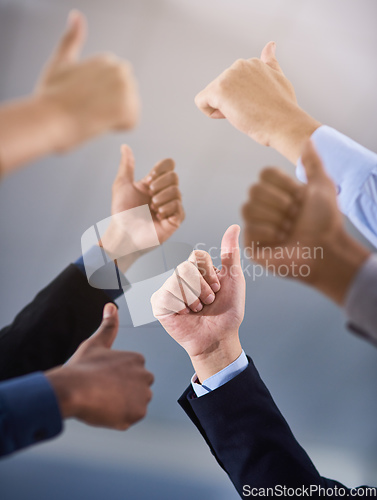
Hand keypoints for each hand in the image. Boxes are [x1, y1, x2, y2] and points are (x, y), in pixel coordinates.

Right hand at [35, 10, 139, 151]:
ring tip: (91, 114)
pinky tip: (98, 121)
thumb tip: (76, 14)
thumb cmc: (51, 95)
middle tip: (87, 108)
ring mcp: (125, 88)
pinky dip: (116, 127)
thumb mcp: (60, 62)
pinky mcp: (128, 108)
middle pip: (125, 98)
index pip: (115, 88)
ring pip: (128, 111)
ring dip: (112, 117)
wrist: (49, 118)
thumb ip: (71, 40)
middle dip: (110, 107)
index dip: (98, 98)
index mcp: (107, 60)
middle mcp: (120, 69)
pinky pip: (130, 124)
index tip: (82, 98)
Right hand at [47, 304, 153, 429]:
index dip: (116, 378)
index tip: (103, 379)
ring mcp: (143, 396)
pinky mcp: (137, 414)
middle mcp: (145, 375)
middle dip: (124, 391)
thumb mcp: (96, 343)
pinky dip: (119, 418)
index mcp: (138, 359)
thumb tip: (111, 306)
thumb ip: (108, 325)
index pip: (132, 373)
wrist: (72, 390)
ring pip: (134, 404)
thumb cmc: (81, 368)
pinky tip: (104, 411)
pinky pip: (129, 418)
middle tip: (103, 391)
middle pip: (137, 388)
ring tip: (102, 400)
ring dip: (122, 405)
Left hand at [100, 145, 184, 271]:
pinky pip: (179, 207)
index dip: (161, 168)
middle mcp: (164, 193)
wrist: (123, 232)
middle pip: (174, 176)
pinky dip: (167, 208)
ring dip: (161, 198)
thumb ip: (127, 166)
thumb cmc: (121, 212)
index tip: (149, 178)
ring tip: (152, 208)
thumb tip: (125, 146)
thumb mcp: (122, 185)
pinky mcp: (175, 220)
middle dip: (160, 184)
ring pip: (177, 191)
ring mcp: (171, 207)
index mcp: (154, 183)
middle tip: (149, 195)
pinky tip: (158, 215)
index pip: (168, 166)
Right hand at [151, 225, 244, 382]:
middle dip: (203, 288)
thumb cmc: (227, 311)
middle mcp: (181, 277)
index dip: (209, 274)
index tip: (217, 289)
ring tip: (197, 310)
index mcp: (197, 269)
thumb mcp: (234, 279)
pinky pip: (167, 296)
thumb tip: (234, 226)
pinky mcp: (159, 304)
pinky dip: (180, 306)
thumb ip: (230, 253)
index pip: (197, 256)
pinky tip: (184, 314)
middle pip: (186, 268)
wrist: (218, 337)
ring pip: (177, 281)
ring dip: (193, 299)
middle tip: (208, 302)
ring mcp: (169, 289)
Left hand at [195, 41, 319, 162]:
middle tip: (253, 110)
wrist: (283, 123)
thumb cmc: (282, 108)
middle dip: (233, 104)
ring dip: (225, 110)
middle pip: (223, 91)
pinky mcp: (218, 90)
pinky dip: (211, 113)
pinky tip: (230, 114)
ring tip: (245, 112)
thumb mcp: (279, 79)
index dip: (244, 100)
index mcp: (252, 63)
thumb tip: (270, 45)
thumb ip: (270, 64)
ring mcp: (228, 76)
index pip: (235, 85)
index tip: (259, 104)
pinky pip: (201, 102)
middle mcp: (239, 65)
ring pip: (213, 97)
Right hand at [242, 140, 370, 304]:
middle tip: (295, 216)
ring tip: (288, 230)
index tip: (300, 198)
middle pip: (253, 190)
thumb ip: (313, 163)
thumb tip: (309, 140)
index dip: (283, 185)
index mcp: (279, 193)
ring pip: (247, 208)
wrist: (326, 249)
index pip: (264, 174)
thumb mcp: (323, 186)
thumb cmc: (327, 221)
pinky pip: (249, 230)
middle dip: (279, 203)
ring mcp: (257, 227)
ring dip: (274, 219)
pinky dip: (269, 234)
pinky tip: (281, 241)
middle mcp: (266, 208)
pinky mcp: (252, 245)